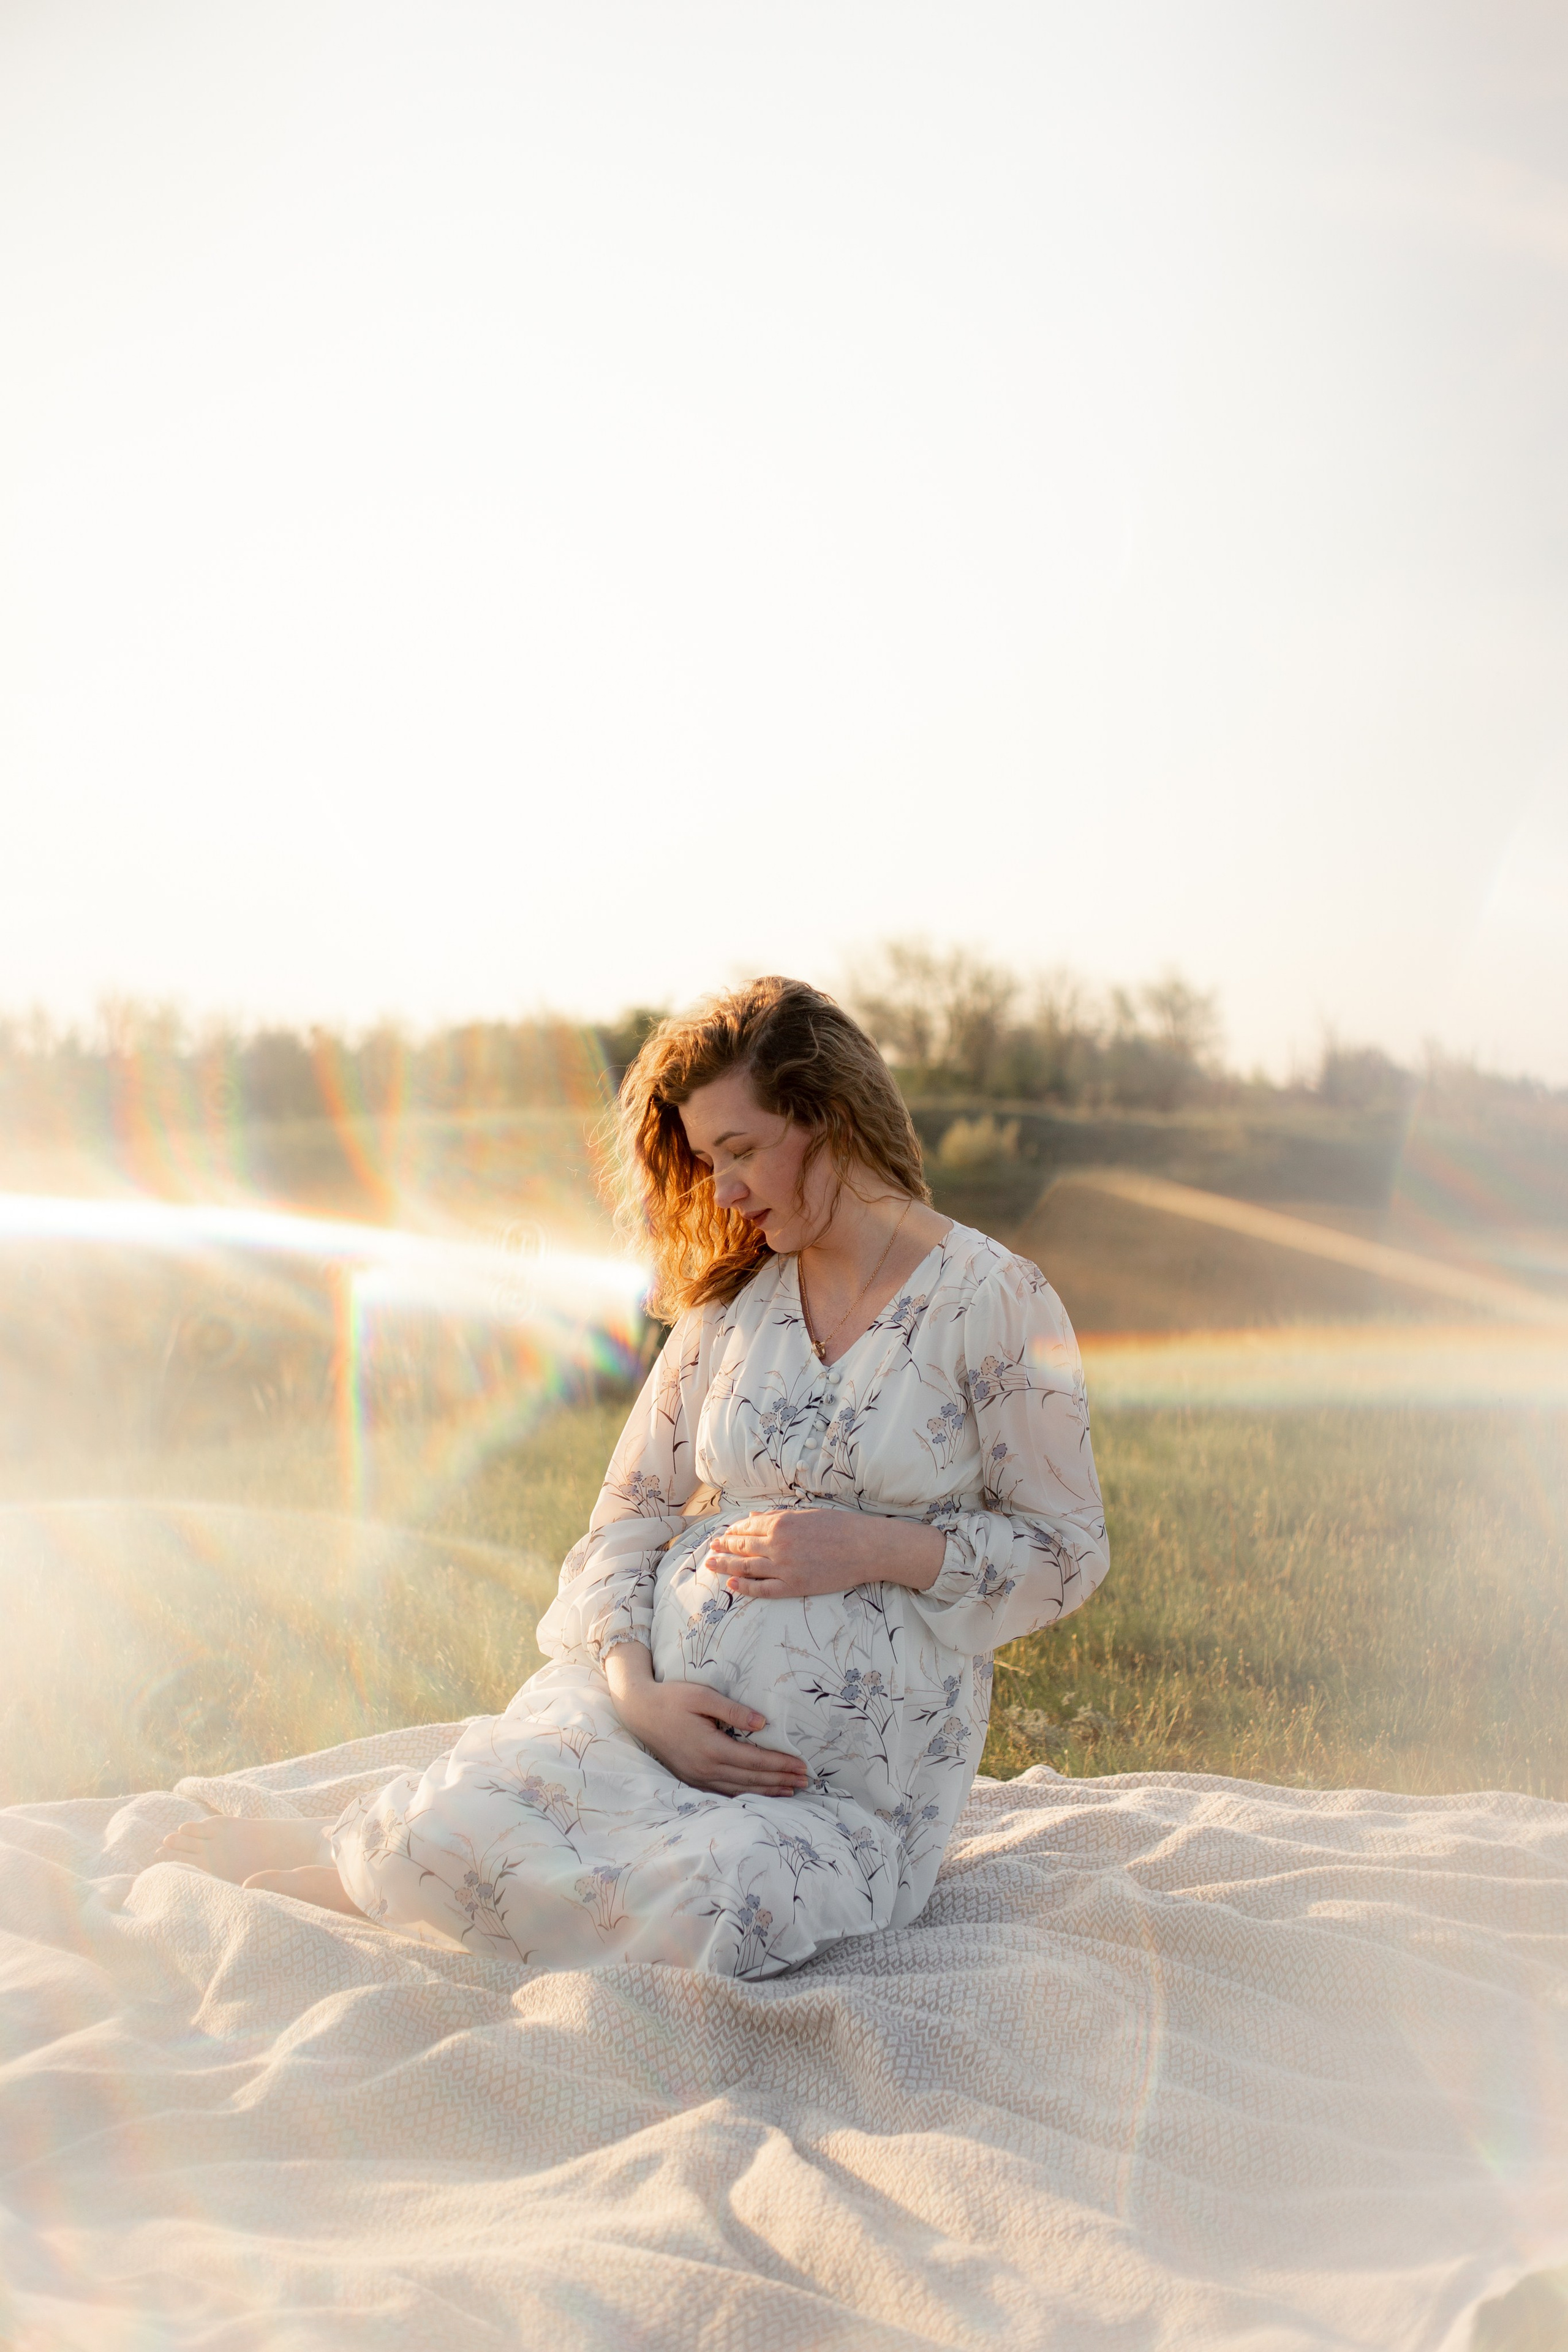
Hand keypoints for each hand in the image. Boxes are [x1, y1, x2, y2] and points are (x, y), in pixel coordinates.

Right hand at [603, 1642, 807, 1796]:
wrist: (639, 1712)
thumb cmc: (672, 1699)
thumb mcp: (702, 1696)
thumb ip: (733, 1710)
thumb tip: (763, 1723)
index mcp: (711, 1748)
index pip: (755, 1760)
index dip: (781, 1764)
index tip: (802, 1766)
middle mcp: (705, 1768)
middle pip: (751, 1779)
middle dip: (780, 1780)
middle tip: (806, 1781)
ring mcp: (697, 1777)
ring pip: (739, 1789)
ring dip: (767, 1791)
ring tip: (790, 1791)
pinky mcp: (691, 1779)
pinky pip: (724, 1792)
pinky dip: (746, 1794)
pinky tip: (759, 1794)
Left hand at [704, 1508, 943, 1599]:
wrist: (865, 1547)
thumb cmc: (839, 1527)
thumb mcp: (806, 1514)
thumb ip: (776, 1517)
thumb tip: (752, 1518)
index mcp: (781, 1524)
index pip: (746, 1529)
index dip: (731, 1532)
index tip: (722, 1535)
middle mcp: (778, 1544)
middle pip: (742, 1547)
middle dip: (724, 1548)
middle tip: (711, 1549)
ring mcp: (784, 1567)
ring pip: (746, 1567)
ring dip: (726, 1566)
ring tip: (712, 1565)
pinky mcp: (794, 1586)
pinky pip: (763, 1589)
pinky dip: (745, 1587)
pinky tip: (732, 1585)